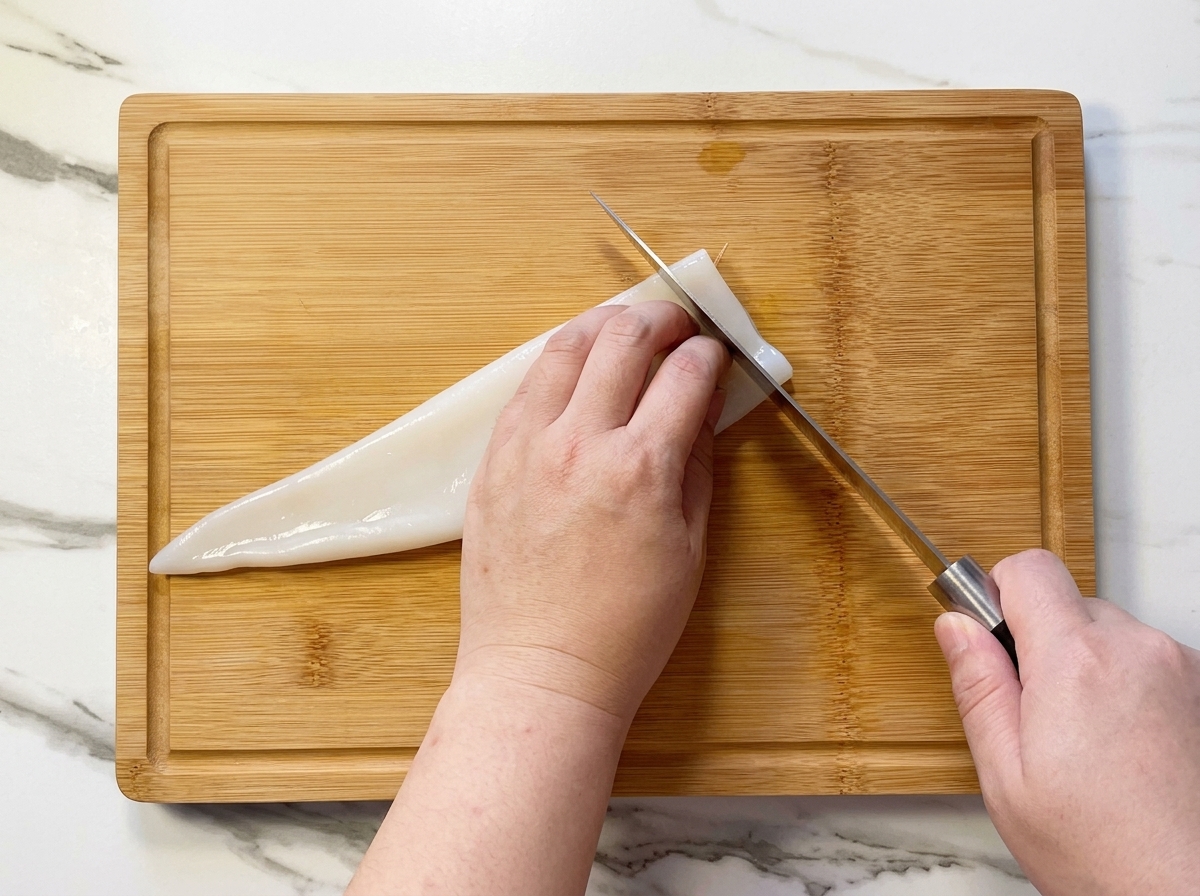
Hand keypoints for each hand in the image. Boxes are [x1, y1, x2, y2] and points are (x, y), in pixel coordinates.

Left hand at [457, 300, 729, 721]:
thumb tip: (703, 406)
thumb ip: (695, 465)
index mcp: (641, 468)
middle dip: (660, 318)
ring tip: (624, 328)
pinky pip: (525, 387)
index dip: (707, 354)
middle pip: (623, 340)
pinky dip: (558, 363)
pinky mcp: (493, 461)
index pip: (683, 375)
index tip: (712, 354)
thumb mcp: (688, 549)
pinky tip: (574, 369)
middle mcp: (580, 443)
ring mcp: (527, 447)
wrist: (542, 668)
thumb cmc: (627, 627)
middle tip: (675, 324)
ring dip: (603, 325)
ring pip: (564, 347)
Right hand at [935, 549, 1199, 894]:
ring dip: (1088, 667)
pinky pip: (1148, 663)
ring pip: (1110, 635)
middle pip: (1070, 604)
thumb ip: (978, 685)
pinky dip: (1127, 688)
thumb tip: (957, 625)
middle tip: (1034, 714)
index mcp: (1076, 661)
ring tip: (1085, 743)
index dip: (997, 594)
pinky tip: (1121, 748)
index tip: (989, 635)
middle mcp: (1138, 650)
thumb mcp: (1006, 775)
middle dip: (1042, 644)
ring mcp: (1182, 669)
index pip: (1029, 568)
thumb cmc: (1101, 852)